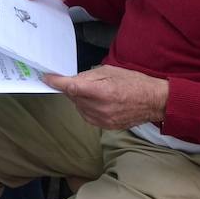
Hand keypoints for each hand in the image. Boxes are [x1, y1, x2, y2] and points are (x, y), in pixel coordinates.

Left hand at [43, 65, 169, 130]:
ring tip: (96, 92)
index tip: (47, 78)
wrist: (153, 102)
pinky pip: (88, 116)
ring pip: (79, 108)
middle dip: (73, 89)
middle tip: (86, 82)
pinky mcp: (106, 127)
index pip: (71, 87)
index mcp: (102, 91)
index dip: (57, 82)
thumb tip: (72, 80)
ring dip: (81, 99)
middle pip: (74, 98)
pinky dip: (87, 108)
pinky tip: (99, 102)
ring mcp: (103, 120)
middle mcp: (100, 108)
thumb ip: (89, 75)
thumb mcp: (110, 71)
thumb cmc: (133, 82)